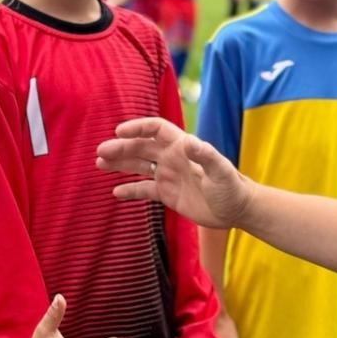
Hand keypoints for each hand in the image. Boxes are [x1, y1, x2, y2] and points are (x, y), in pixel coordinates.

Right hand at [96, 118, 253, 228]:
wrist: (237, 209)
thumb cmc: (232, 188)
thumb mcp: (221, 171)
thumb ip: (206, 156)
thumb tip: (189, 141)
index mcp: (182, 147)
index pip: (156, 129)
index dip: (138, 128)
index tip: (119, 131)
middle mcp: (172, 158)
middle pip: (141, 147)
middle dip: (120, 147)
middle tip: (100, 152)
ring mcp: (168, 175)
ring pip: (139, 165)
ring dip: (120, 164)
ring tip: (99, 164)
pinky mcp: (168, 194)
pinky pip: (144, 190)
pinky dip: (130, 190)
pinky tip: (115, 192)